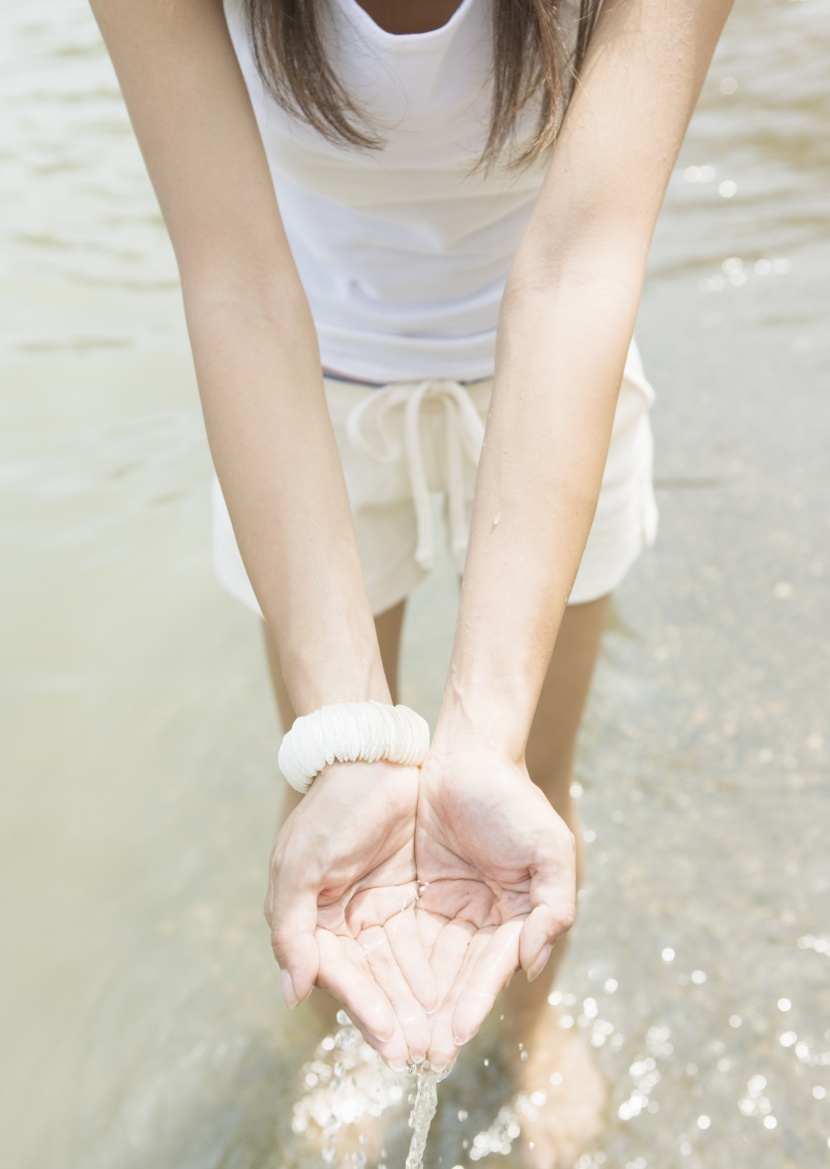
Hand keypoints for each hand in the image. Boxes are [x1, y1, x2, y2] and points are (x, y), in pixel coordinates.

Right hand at [265, 760, 438, 1069]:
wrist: (374, 755)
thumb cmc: (331, 809)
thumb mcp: (301, 867)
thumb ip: (292, 932)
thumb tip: (293, 995)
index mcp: (312, 921)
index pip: (341, 979)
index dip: (366, 1011)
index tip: (393, 1043)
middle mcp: (344, 922)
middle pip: (375, 983)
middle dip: (400, 1020)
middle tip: (429, 1056)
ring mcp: (379, 907)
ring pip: (402, 968)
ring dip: (421, 1003)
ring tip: (446, 1037)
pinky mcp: (411, 892)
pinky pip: (424, 939)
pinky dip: (437, 967)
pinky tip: (455, 992)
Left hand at [414, 744, 576, 1072]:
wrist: (466, 753)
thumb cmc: (514, 798)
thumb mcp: (550, 848)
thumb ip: (554, 907)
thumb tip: (530, 963)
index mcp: (518, 916)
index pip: (492, 969)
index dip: (475, 1001)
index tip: (456, 1034)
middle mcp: (484, 919)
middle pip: (459, 977)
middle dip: (442, 1016)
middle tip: (421, 1057)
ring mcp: (449, 907)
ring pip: (429, 964)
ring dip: (415, 1002)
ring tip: (397, 1041)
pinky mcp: (417, 892)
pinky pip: (403, 934)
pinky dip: (393, 965)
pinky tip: (378, 995)